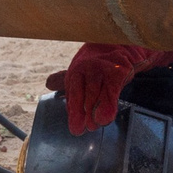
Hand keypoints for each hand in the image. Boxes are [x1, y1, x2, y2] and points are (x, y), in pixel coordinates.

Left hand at [45, 43, 172, 134]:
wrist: (124, 43)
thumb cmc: (100, 61)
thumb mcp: (82, 69)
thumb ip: (67, 80)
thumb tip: (48, 83)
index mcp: (77, 69)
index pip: (73, 92)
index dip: (74, 110)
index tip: (75, 128)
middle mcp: (88, 67)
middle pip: (84, 95)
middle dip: (83, 113)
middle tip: (83, 129)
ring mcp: (103, 67)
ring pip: (97, 94)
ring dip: (95, 112)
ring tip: (93, 126)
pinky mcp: (118, 69)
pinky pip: (112, 90)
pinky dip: (108, 105)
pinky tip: (105, 118)